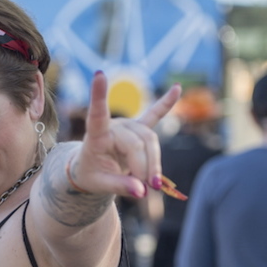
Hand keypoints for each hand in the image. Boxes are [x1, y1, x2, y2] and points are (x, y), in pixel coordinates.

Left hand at [71, 72, 180, 197]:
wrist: (89, 169)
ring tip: (152, 185)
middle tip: (146, 191)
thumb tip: (142, 190)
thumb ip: (120, 186)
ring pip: (150, 141)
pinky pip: (154, 115)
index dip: (98, 96)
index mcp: (95, 136)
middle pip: (138, 144)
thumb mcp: (99, 185)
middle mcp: (113, 126)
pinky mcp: (138, 128)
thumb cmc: (90, 175)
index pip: (96, 115)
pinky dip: (166, 104)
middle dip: (144, 168)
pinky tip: (177, 88)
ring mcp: (127, 125)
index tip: (99, 75)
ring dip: (154, 163)